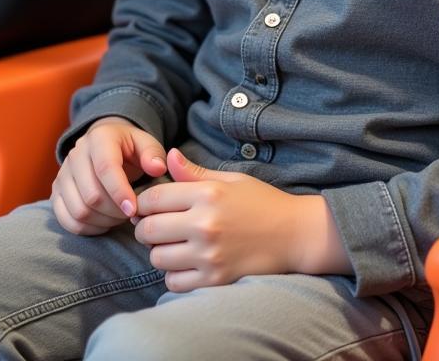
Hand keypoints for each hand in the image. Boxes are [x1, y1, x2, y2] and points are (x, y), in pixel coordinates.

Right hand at [50, 117, 167, 235]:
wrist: (103, 147)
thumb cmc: (129, 148)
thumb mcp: (145, 144)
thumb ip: (154, 154)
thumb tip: (157, 168)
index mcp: (99, 138)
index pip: (105, 168)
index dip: (120, 192)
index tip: (133, 210)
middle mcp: (76, 154)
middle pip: (91, 195)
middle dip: (115, 211)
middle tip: (131, 214)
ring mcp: (63, 174)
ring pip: (78, 210)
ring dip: (102, 221)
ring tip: (120, 216)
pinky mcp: (56, 193)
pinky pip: (67, 220)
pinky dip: (87, 228)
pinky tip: (104, 222)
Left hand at [132, 148, 347, 291]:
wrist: (294, 234)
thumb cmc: (262, 203)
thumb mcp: (231, 180)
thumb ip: (195, 172)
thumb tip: (168, 156)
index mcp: (208, 194)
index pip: (154, 198)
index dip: (143, 202)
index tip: (148, 207)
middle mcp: (205, 224)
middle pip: (149, 229)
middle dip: (146, 227)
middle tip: (157, 227)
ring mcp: (209, 254)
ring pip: (157, 258)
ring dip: (160, 252)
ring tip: (174, 245)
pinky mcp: (215, 279)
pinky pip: (174, 282)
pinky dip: (174, 275)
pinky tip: (186, 264)